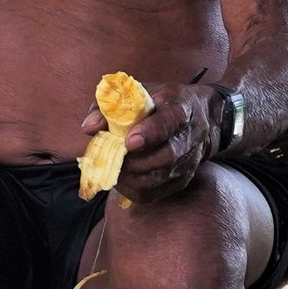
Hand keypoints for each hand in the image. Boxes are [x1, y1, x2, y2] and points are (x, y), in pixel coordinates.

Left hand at [78, 81, 222, 204]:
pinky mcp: (182, 179)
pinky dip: (134, 190)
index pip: (170, 122)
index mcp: (180, 108)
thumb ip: (109, 108)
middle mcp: (190, 135)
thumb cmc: (159, 104)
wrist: (198, 118)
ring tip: (115, 169)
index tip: (129, 142)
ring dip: (132, 177)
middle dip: (135, 161)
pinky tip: (122, 180)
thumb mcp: (136, 95)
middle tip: (114, 159)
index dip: (150, 133)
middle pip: (167, 155)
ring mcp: (189, 160)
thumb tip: (89, 128)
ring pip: (161, 177)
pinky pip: (157, 193)